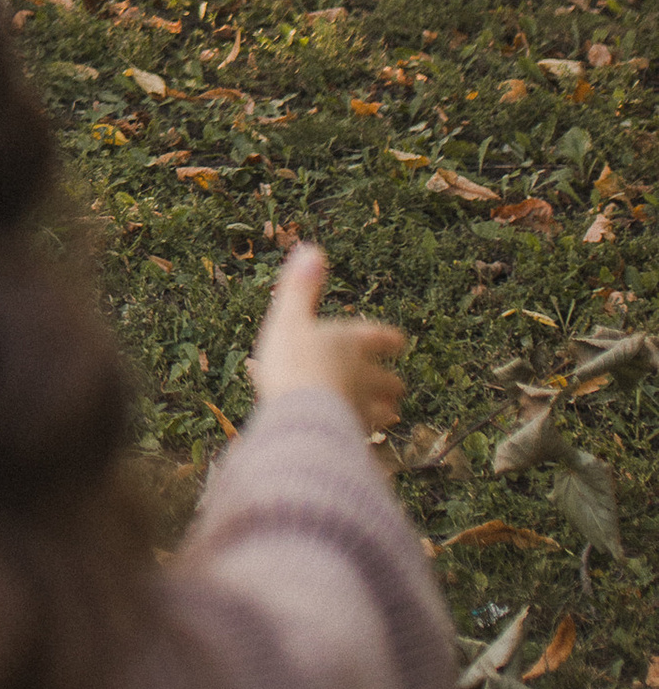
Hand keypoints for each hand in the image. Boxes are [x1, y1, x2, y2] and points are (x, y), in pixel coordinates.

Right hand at [248, 244, 405, 437]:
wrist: (302, 416)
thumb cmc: (294, 363)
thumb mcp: (290, 317)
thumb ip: (301, 287)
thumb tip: (312, 247)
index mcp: (352, 343)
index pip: (382, 338)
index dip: (389, 339)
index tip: (398, 341)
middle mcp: (365, 377)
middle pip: (390, 382)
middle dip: (390, 383)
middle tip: (392, 387)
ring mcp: (363, 411)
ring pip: (382, 413)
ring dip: (381, 412)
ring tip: (381, 417)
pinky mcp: (353, 438)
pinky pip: (363, 438)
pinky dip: (359, 436)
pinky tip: (351, 440)